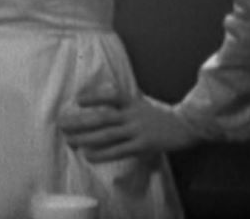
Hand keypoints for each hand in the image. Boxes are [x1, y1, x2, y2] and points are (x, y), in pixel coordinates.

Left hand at [58, 87, 200, 162]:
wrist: (187, 126)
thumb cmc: (161, 114)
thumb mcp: (142, 102)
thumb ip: (125, 101)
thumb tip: (104, 97)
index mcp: (133, 101)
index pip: (111, 95)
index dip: (94, 96)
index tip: (77, 99)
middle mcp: (133, 114)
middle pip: (102, 117)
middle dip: (80, 121)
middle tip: (61, 124)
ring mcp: (138, 130)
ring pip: (107, 134)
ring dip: (86, 138)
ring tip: (69, 141)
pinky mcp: (143, 146)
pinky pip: (118, 150)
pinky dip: (102, 153)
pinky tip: (88, 155)